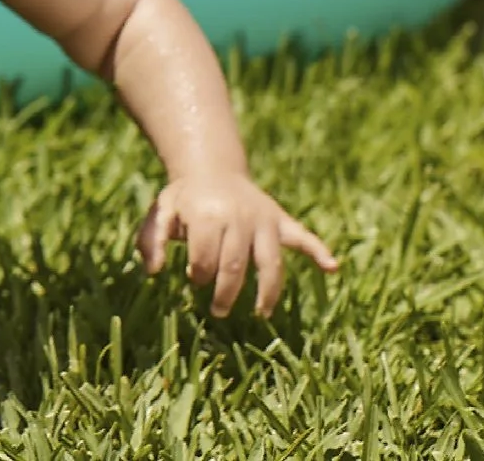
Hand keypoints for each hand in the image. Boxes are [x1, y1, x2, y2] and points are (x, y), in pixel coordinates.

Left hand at [136, 172, 338, 318]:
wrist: (212, 170)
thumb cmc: (184, 199)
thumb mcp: (161, 212)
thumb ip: (152, 240)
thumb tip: (154, 271)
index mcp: (208, 213)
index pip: (206, 256)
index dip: (198, 273)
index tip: (193, 280)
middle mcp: (240, 216)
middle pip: (236, 264)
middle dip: (227, 292)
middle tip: (218, 310)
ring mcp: (263, 220)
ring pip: (270, 261)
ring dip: (267, 290)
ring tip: (261, 314)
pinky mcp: (280, 221)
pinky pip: (302, 237)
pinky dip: (318, 251)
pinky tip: (332, 268)